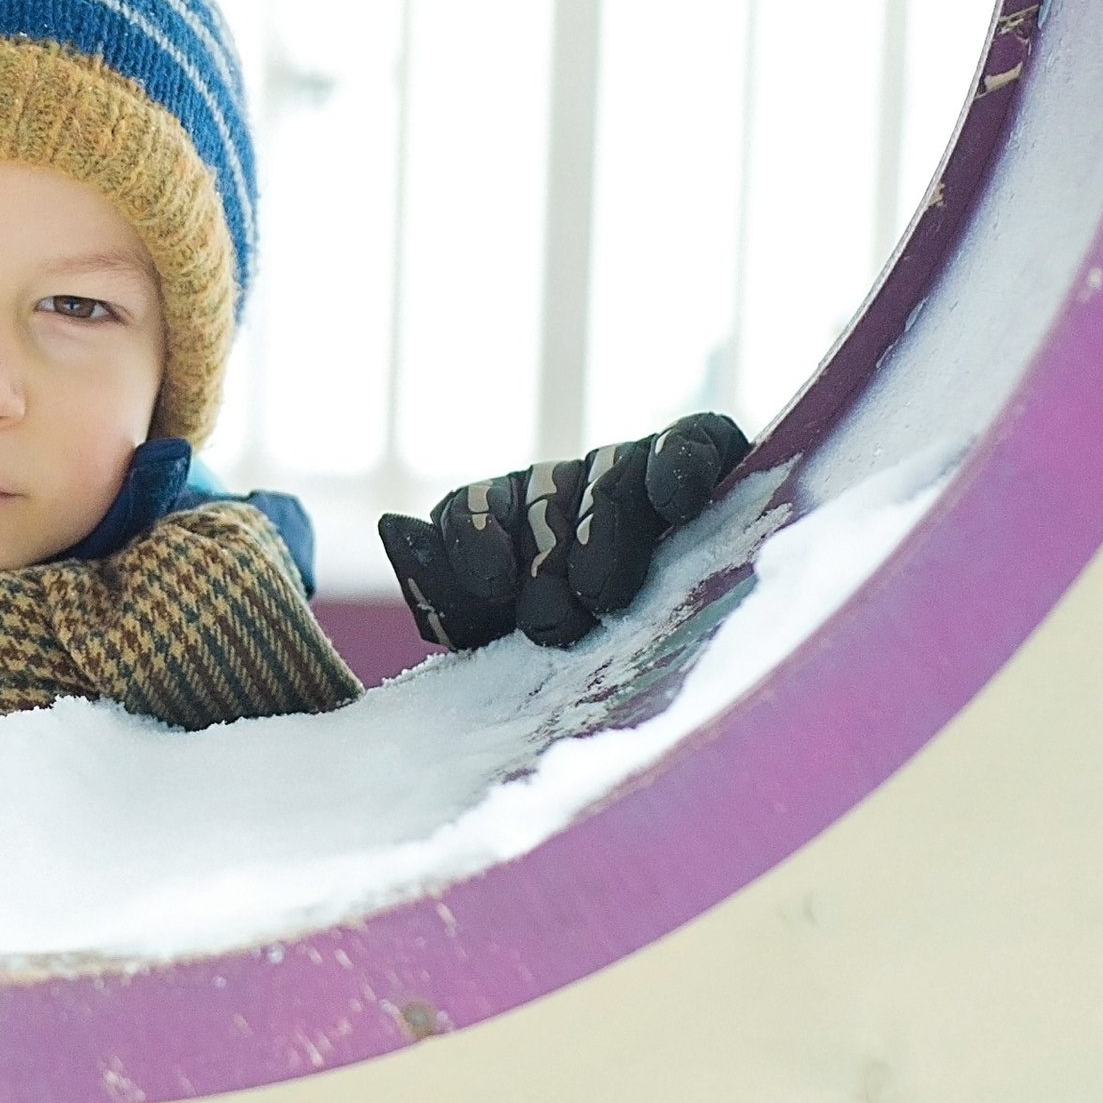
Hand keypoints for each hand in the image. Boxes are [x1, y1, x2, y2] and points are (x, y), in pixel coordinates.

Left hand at [379, 413, 747, 653]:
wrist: (709, 655)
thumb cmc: (588, 660)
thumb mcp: (506, 641)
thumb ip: (447, 596)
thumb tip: (393, 525)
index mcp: (507, 524)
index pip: (470, 510)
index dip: (472, 539)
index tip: (492, 587)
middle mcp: (566, 488)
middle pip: (544, 500)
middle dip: (544, 563)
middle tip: (554, 625)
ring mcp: (634, 469)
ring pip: (611, 480)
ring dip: (602, 534)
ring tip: (601, 595)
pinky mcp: (706, 458)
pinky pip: (690, 443)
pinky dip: (678, 465)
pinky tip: (677, 501)